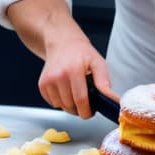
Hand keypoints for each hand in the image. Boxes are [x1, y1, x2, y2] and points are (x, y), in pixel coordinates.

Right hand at [7, 0, 118, 118]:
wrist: (62, 42)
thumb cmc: (81, 53)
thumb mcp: (98, 62)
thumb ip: (104, 82)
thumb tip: (112, 98)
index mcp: (74, 70)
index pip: (80, 100)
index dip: (87, 111)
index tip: (91, 112)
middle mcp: (58, 76)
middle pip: (70, 106)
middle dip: (79, 109)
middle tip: (86, 102)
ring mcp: (48, 81)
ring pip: (61, 106)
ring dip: (70, 105)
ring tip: (76, 93)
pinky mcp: (42, 84)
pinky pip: (52, 103)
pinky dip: (60, 101)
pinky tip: (66, 90)